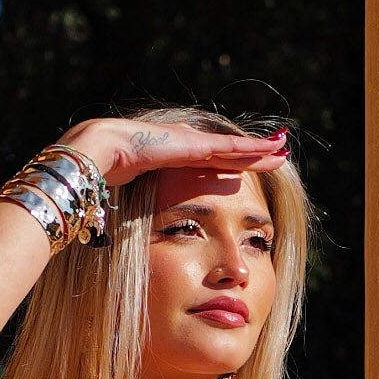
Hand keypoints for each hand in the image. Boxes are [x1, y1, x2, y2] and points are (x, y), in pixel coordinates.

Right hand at [62, 115, 289, 190]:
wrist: (96, 158)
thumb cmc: (101, 183)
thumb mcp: (127, 204)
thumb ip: (137, 212)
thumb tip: (132, 235)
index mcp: (167, 160)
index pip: (203, 165)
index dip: (225, 168)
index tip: (242, 175)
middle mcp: (182, 148)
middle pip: (224, 154)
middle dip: (249, 154)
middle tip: (275, 155)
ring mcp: (189, 143)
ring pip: (233, 148)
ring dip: (259, 150)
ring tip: (282, 148)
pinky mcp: (194, 145)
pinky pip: (232, 148)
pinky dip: (255, 148)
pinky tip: (275, 149)